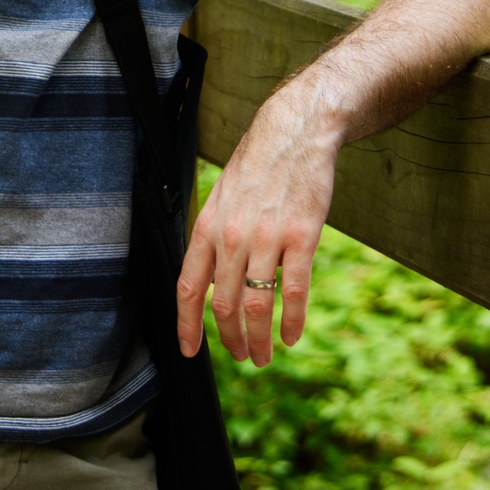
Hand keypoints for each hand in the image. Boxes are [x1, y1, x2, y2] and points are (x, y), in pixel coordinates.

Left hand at [175, 82, 338, 367]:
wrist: (293, 133)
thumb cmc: (257, 167)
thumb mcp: (222, 199)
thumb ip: (214, 240)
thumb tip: (211, 283)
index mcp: (208, 228)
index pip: (189, 288)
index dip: (187, 325)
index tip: (190, 352)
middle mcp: (232, 236)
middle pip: (225, 306)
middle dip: (230, 340)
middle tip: (241, 357)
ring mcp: (267, 238)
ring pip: (257, 306)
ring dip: (259, 340)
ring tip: (264, 356)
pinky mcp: (302, 237)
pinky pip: (293, 291)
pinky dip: (292, 321)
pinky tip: (293, 336)